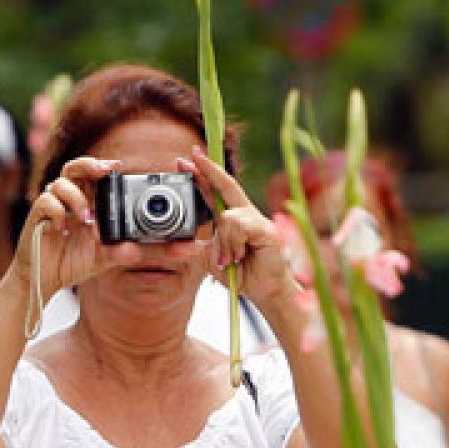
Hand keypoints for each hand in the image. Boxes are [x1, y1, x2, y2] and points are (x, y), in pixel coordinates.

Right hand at [7, 156, 125, 297]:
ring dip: (76, 197)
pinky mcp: (37, 216)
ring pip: (60, 183)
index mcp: (86, 203)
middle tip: (103, 171)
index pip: (93, 176)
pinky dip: (56, 211)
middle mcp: (69, 200)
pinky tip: (63, 229)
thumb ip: (118, 253)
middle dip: (88, 164)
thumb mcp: (101, 259)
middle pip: (74, 168)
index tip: (117, 167)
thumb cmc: (72, 263)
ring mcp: (52, 207)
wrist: (45, 280)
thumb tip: (135, 250)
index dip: (103, 167)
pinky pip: (45, 201)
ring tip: (85, 218)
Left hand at [182, 148, 298, 307]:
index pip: (213, 192)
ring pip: (226, 217)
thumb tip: (182, 238)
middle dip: (208, 170)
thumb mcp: (212, 258)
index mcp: (231, 218)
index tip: (184, 161)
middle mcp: (244, 214)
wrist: (265, 291)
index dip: (200, 176)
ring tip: (230, 260)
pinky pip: (239, 226)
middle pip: (225, 185)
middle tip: (192, 156)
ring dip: (222, 242)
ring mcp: (257, 219)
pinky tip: (239, 256)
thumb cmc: (242, 273)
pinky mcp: (266, 229)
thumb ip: (200, 245)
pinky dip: (233, 244)